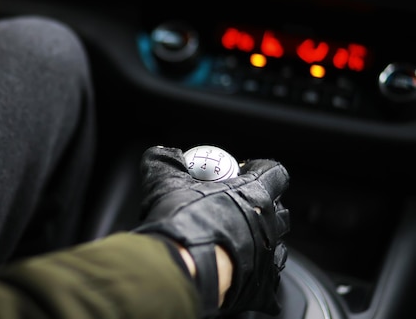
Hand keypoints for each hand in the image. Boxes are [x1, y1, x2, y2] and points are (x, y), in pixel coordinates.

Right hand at [134, 146, 289, 317]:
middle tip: (238, 207)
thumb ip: (166, 161)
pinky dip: (254, 273)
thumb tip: (163, 153)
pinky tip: (236, 271)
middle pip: (279, 211)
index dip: (262, 169)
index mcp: (254, 194)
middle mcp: (268, 226)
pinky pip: (267, 279)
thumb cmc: (180, 224)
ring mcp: (267, 259)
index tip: (246, 170)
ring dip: (261, 241)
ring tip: (237, 241)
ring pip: (276, 246)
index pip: (275, 173)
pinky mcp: (262, 289)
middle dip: (264, 207)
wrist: (180, 272)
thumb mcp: (165, 181)